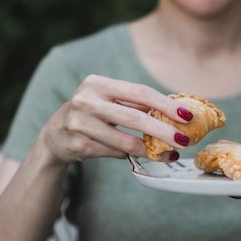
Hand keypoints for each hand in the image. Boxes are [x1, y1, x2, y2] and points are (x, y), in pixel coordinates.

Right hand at [39, 75, 193, 164]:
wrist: (54, 136)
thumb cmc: (90, 115)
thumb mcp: (107, 101)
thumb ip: (133, 105)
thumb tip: (173, 113)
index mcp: (97, 83)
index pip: (139, 92)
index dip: (165, 104)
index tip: (186, 115)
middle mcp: (86, 101)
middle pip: (135, 118)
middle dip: (164, 131)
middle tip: (184, 140)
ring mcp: (80, 124)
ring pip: (126, 142)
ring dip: (152, 150)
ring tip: (169, 154)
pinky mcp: (78, 146)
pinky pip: (115, 153)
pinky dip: (132, 156)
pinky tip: (143, 155)